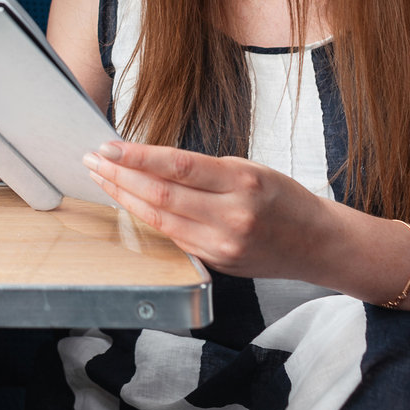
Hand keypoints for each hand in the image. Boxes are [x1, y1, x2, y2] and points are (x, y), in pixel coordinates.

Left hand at [83, 141, 327, 278]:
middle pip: (161, 195)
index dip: (138, 156)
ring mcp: (222, 244)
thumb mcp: (250, 169)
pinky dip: (144, 218)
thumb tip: (149, 161)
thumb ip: (203, 171)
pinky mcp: (215, 263)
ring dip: (123, 197)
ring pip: (159, 219)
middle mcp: (232, 216)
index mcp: (243, 182)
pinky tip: (126, 203)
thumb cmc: (283, 199)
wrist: (317, 244)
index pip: (178, 166)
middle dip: (120, 176)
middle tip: (92, 159)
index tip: (108, 146)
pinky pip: (171, 237)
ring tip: (100, 178)